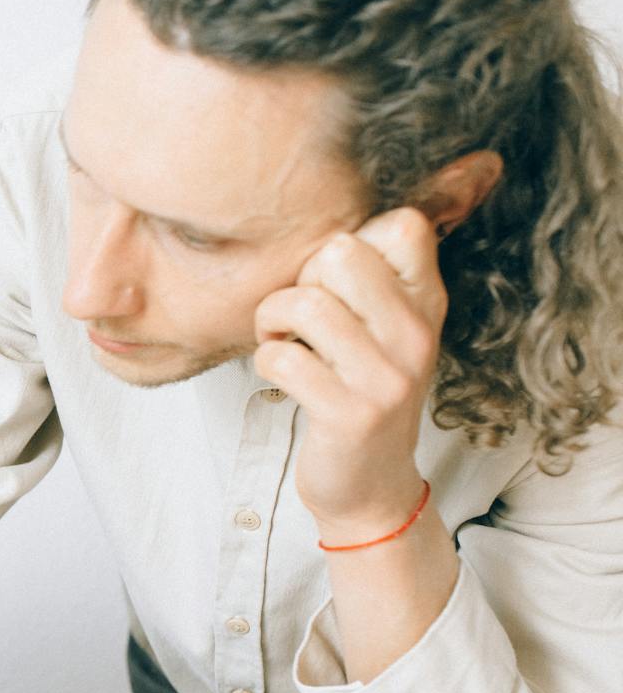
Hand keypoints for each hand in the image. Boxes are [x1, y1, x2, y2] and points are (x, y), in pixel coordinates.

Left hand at [254, 209, 445, 541]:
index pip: (402, 224)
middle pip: (340, 252)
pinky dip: (266, 362)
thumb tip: (321, 207)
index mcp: (427, 303)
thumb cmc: (359, 391)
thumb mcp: (383, 330)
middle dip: (299, 280)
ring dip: (272, 321)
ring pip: (304, 302)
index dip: (348, 244)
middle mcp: (417, 334)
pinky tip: (282, 376)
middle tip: (298, 318)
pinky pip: (282, 357)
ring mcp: (387, 377)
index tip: (336, 285)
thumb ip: (369, 276)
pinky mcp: (350, 414)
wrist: (369, 485)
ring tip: (283, 343)